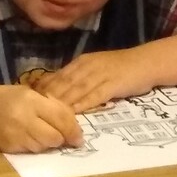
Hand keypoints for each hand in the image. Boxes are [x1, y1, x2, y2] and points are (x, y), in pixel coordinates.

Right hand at [0, 79, 81, 152]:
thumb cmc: (7, 97)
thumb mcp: (31, 93)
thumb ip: (51, 105)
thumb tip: (73, 121)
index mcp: (31, 100)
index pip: (61, 118)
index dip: (74, 129)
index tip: (79, 137)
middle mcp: (23, 119)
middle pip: (54, 137)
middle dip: (63, 138)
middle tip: (66, 137)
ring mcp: (15, 135)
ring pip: (44, 147)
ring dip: (50, 143)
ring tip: (48, 134)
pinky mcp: (9, 148)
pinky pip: (31, 152)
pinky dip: (37, 147)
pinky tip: (34, 138)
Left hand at [33, 48, 156, 112]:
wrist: (146, 62)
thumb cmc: (121, 68)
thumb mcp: (97, 68)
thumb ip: (79, 78)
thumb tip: (59, 91)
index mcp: (83, 62)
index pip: (58, 75)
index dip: (44, 88)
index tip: (29, 99)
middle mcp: (88, 66)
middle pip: (64, 83)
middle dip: (48, 97)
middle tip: (32, 111)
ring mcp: (100, 74)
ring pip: (76, 90)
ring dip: (62, 102)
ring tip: (47, 114)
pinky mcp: (113, 84)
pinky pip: (95, 95)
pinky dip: (83, 104)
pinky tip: (74, 113)